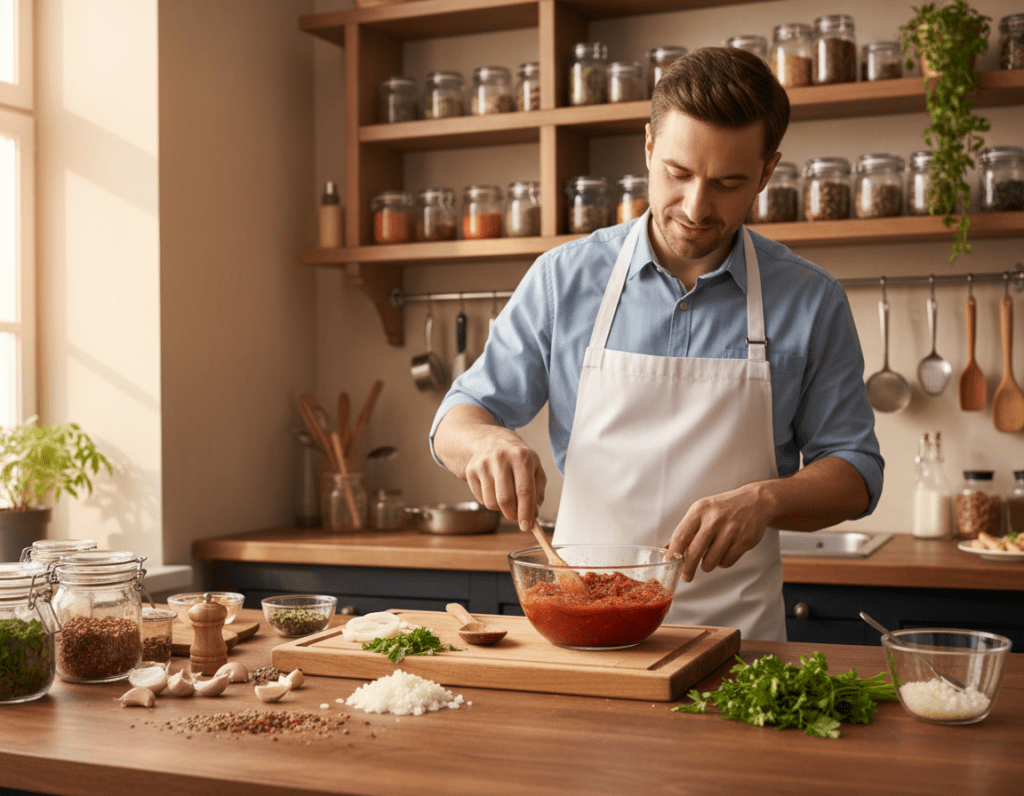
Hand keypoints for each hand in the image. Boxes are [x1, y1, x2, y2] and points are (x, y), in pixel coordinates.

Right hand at [435, 405, 547, 529]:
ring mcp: (483, 464)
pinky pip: (481, 499)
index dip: (526, 511)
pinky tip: (494, 489)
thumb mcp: (535, 467)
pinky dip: (490, 501)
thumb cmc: (516, 456)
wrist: (489, 440)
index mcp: (521, 456)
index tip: (527, 526)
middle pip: (505, 499)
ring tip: (506, 496)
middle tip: (517, 516)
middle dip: (512, 514)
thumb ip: (538, 491)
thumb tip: (533, 514)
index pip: (524, 490)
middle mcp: (501, 458)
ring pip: (491, 502)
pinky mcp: (471, 471)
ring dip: (501, 508)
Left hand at [664, 483, 770, 582]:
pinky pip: (726, 562)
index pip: (680, 536)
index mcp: (699, 510)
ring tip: (709, 557)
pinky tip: (723, 552)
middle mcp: (714, 520)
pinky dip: (722, 562)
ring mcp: (730, 530)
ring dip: (707, 565)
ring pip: (710, 562)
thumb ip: (685, 530)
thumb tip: (667, 550)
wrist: (755, 501)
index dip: (672, 554)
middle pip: (694, 553)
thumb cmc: (723, 508)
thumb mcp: (701, 511)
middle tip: (685, 576)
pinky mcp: (744, 541)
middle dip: (687, 569)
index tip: (668, 564)